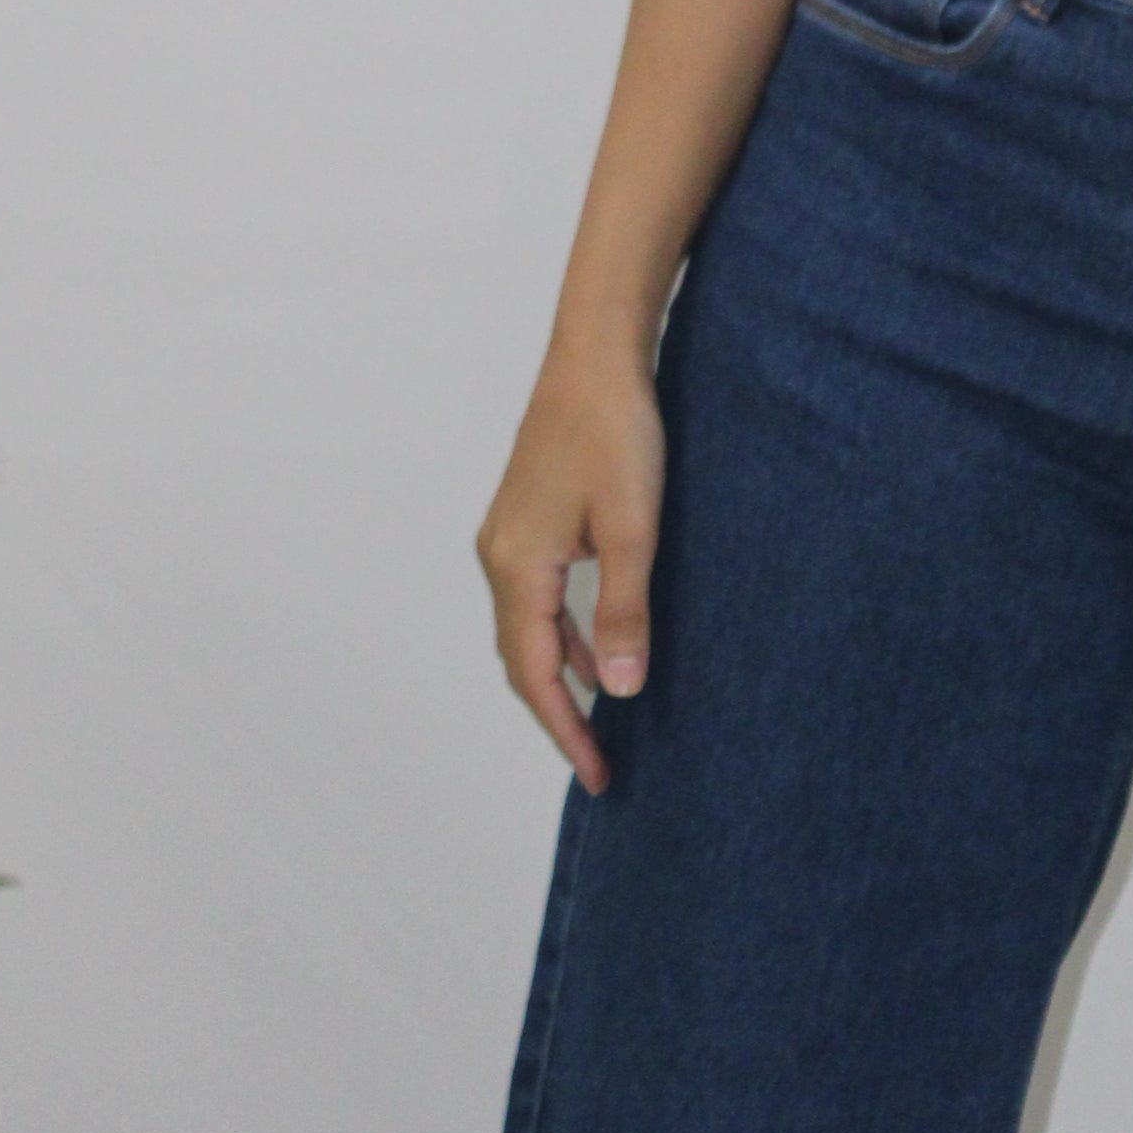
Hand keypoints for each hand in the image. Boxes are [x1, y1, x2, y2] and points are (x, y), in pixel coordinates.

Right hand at [475, 348, 667, 793]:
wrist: (595, 358)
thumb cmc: (616, 435)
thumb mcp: (632, 529)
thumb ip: (623, 612)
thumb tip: (620, 691)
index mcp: (517, 568)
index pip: (535, 675)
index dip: (565, 731)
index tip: (597, 774)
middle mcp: (500, 559)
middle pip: (522, 660)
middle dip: (558, 715)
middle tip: (600, 762)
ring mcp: (509, 538)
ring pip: (529, 630)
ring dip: (562, 676)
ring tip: (603, 720)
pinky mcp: (527, 521)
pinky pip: (538, 600)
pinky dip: (564, 636)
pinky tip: (600, 647)